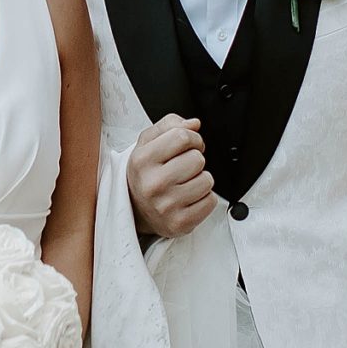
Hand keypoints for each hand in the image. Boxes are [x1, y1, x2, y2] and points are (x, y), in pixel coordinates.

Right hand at [127, 114, 217, 240]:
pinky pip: (210, 201)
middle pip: (197, 159)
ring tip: (185, 184)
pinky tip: (188, 198)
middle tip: (184, 167)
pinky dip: (204, 198)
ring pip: (207, 180)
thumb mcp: (147, 143)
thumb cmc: (146, 173)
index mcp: (142, 160)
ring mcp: (166, 206)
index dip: (192, 138)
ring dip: (200, 180)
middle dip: (195, 160)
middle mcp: (152, 184)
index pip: (182, 137)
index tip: (189, 145)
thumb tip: (193, 124)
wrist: (136, 210)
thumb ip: (169, 126)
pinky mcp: (180, 223)